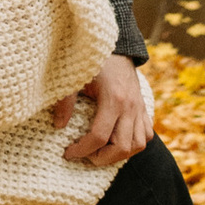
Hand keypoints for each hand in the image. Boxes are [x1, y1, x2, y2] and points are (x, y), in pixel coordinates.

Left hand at [57, 52, 154, 167]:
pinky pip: (146, 135)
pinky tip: (117, 140)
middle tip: (85, 156)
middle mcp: (130, 107)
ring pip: (137, 145)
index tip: (68, 152)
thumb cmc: (95, 61)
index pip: (99, 136)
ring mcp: (139, 108)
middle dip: (101, 158)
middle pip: (121, 147)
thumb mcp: (76, 77)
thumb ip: (65, 100)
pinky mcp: (143, 108)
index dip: (82, 149)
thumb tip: (58, 125)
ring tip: (100, 152)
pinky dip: (134, 143)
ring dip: (119, 154)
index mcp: (113, 99)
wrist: (118, 47)